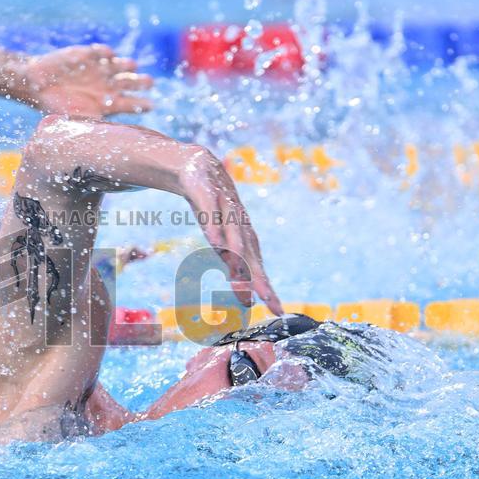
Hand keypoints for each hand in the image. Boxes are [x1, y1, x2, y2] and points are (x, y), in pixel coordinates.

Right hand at [24, 44, 152, 116]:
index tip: (151, 106)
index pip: (130, 104)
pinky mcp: (88, 55)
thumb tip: (109, 141)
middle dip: (140, 82)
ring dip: (126, 65)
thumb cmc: (57, 107)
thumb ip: (92, 126)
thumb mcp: (75, 120)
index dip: (141, 105)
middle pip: (130, 83)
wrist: (38, 86)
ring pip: (119, 65)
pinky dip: (104, 52)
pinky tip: (107, 54)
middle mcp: (108, 85)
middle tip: (149, 82)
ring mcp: (99, 69)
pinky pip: (99, 52)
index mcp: (108, 103)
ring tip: (131, 66)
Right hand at [179, 151, 283, 315]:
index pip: (258, 268)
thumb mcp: (223, 241)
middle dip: (258, 278)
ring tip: (240, 278)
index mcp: (245, 239)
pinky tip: (215, 243)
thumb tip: (247, 299)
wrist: (200, 167)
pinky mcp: (207, 194)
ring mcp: (224, 209)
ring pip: (233, 236)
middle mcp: (239, 226)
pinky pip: (210, 213)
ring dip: (238, 257)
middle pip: (250, 256)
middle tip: (268, 300)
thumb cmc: (215, 210)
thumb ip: (235, 267)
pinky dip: (214, 228)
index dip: (267, 289)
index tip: (278, 311)